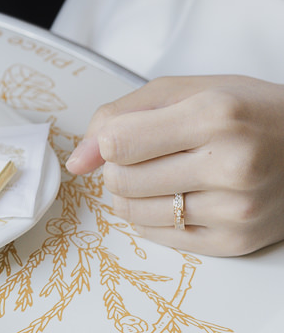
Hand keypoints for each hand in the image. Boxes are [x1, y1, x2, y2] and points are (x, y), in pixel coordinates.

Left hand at [66, 75, 283, 255]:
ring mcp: (235, 209)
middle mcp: (229, 165)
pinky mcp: (237, 242)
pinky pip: (159, 237)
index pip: (119, 143)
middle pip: (121, 180)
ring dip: (133, 194)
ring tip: (164, 174)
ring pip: (134, 213)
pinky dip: (154, 217)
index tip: (126, 135)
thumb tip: (78, 159)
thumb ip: (124, 114)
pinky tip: (179, 195)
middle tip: (149, 155)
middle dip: (120, 167)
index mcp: (215, 116)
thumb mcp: (191, 90)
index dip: (110, 140)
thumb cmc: (253, 113)